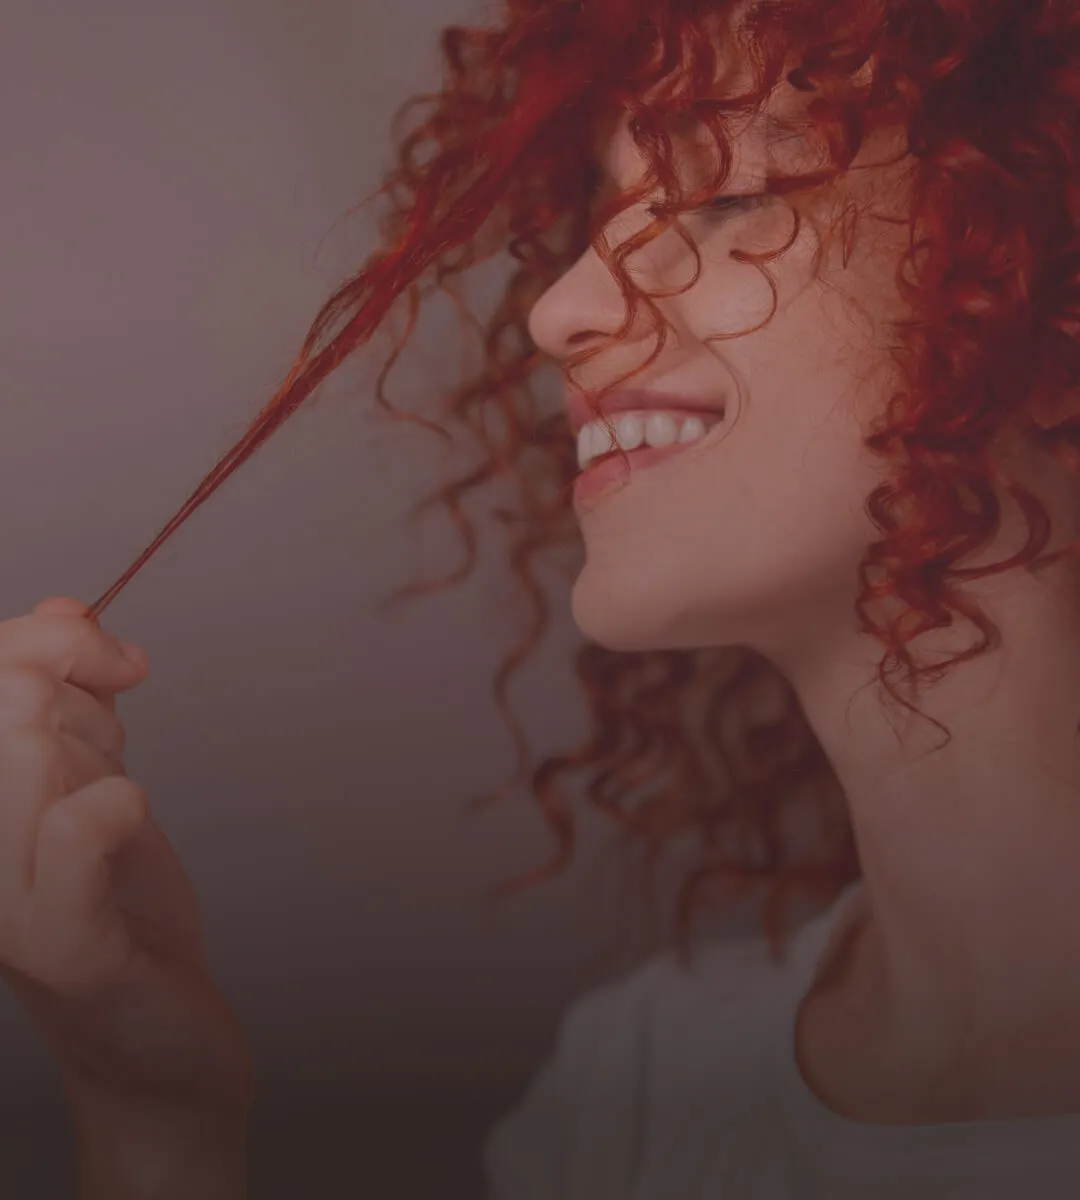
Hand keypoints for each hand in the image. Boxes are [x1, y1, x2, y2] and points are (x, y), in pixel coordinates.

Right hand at [0, 597, 252, 1111]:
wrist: (154, 1021)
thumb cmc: (116, 895)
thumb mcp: (90, 769)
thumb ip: (68, 691)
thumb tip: (63, 604)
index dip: (51, 639)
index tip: (115, 660)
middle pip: (11, 696)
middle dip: (84, 695)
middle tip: (114, 734)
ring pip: (33, 749)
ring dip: (102, 756)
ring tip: (113, 804)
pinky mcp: (52, 941)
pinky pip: (77, 827)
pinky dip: (119, 805)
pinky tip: (131, 822)